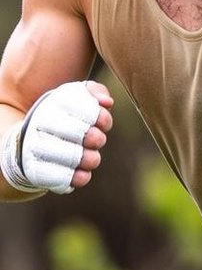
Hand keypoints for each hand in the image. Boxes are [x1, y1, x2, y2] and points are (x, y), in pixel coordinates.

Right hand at [0, 80, 112, 194]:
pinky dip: (80, 177)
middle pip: (81, 133)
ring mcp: (35, 147)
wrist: (27, 140)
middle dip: (96, 139)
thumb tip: (107, 102)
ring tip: (91, 157)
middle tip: (97, 140)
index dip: (102, 118)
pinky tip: (81, 172)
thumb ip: (94, 91)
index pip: (86, 109)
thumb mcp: (76, 96)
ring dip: (91, 159)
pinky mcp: (35, 170)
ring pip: (74, 157)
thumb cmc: (62, 116)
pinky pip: (64, 178)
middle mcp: (40, 122)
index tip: (103, 123)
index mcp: (54, 102)